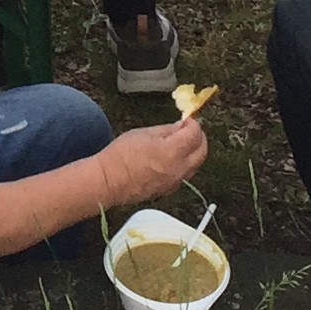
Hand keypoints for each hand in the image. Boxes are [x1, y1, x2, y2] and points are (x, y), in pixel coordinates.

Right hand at [95, 116, 209, 202]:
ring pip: (196, 165)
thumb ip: (167, 130)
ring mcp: (175, 182)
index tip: (187, 119)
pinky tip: (173, 157)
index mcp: (171, 152)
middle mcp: (178, 169)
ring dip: (194, 151)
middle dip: (199, 138)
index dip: (193, 124)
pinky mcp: (169, 190)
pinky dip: (185, 163)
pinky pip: (185, 175)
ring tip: (181, 142)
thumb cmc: (121, 155)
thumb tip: (181, 127)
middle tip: (189, 129)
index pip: (194, 135)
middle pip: (202, 152)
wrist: (109, 180)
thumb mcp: (143, 133)